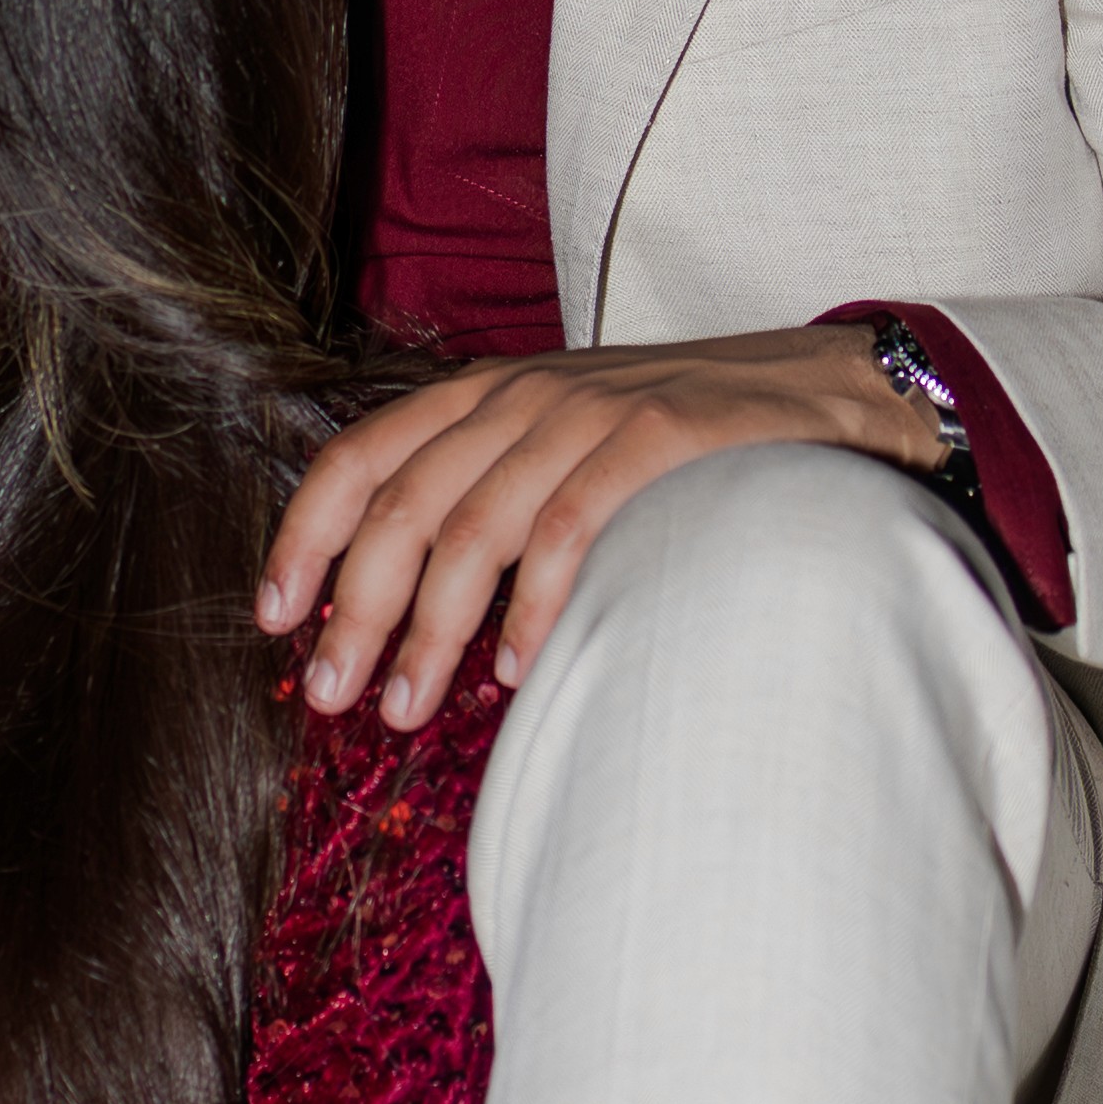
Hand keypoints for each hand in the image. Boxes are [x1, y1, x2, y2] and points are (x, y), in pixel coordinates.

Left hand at [261, 325, 933, 728]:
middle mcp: (523, 395)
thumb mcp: (563, 456)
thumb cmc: (682, 451)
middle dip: (357, 609)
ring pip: (475, 525)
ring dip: (431, 629)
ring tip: (407, 708)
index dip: (304, 537)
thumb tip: (402, 623)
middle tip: (336, 695)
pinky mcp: (662, 435)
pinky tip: (520, 671)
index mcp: (482, 397)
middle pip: (403, 505)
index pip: (359, 458)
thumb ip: (487, 509)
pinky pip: (572, 526)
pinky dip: (536, 605)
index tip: (274, 619)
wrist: (828, 394)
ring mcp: (591, 410)